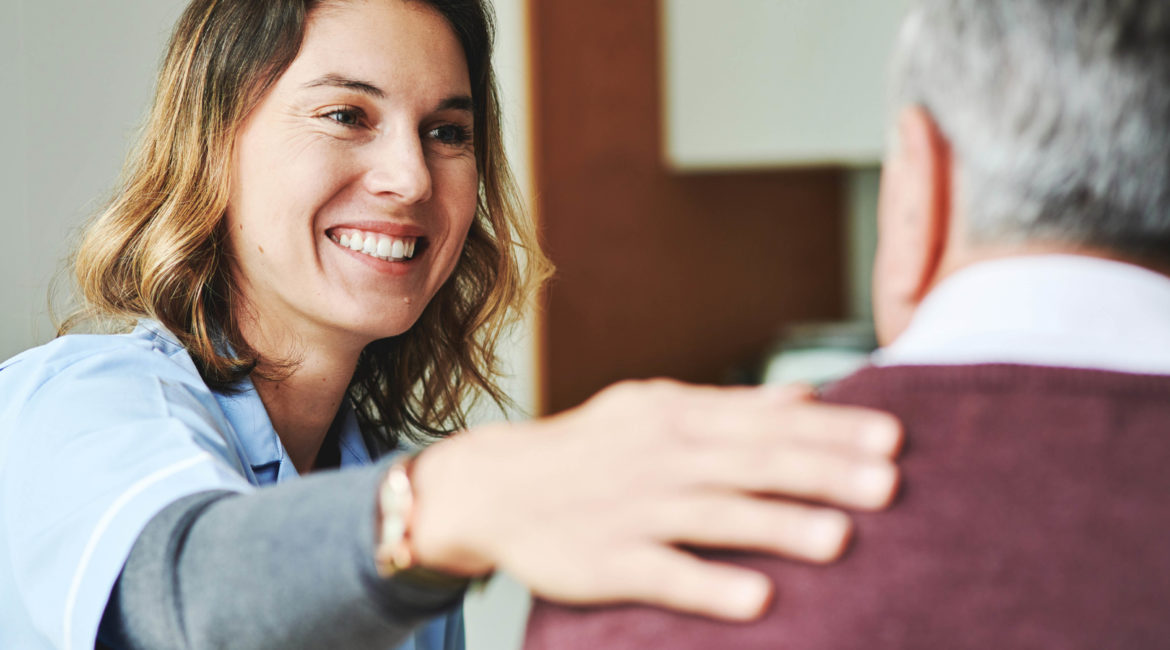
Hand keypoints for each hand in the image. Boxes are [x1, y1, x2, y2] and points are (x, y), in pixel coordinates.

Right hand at [407, 379, 900, 620]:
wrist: (496, 485)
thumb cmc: (592, 447)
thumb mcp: (656, 408)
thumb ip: (734, 405)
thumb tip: (810, 395)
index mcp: (677, 415)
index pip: (766, 420)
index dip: (832, 430)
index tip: (893, 438)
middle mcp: (660, 457)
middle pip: (751, 463)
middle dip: (823, 472)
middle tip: (890, 484)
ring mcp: (633, 509)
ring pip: (715, 515)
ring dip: (778, 525)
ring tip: (842, 538)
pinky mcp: (606, 561)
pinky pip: (663, 573)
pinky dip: (709, 584)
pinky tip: (759, 599)